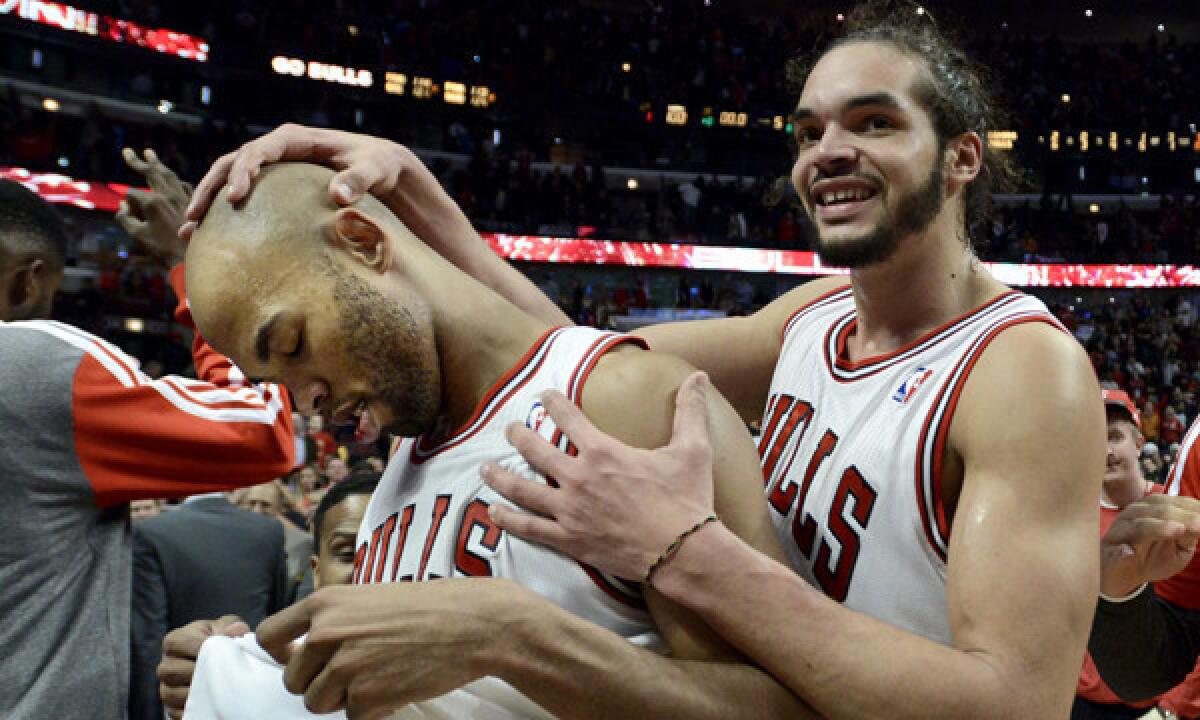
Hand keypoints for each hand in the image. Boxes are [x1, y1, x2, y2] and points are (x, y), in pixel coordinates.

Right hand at [116, 148, 191, 267]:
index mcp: (153, 202)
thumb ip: (125, 218)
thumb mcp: (137, 235)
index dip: (126, 203)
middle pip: (150, 172)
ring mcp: (182, 197)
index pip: (132, 194)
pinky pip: (183, 184)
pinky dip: (174, 179)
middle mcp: (168, 195)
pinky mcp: (194, 202)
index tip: (127, 213)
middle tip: (127, 151)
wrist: (189, 258)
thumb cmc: (162, 249)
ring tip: (149, 153)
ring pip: (168, 174)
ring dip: (157, 163)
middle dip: (137, 161)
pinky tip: (171, 178)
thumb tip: (122, 206)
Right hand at [158, 615, 249, 719]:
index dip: (200, 647)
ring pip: (172, 694)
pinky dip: (195, 709)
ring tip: (219, 688)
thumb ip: (231, 625)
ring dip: (198, 692)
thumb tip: (236, 631)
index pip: (178, 643)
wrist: (218, 660)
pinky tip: (211, 703)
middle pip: (172, 671)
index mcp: (175, 640)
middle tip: (220, 673)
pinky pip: (177, 712)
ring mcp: (167, 687)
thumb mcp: (226, 627)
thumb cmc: (220, 639)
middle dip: (199, 672)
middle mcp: (166, 664)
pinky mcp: (172, 707)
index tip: (220, 650)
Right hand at [180, 124, 470, 252]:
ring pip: (228, 178)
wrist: (382, 168)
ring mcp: (273, 168)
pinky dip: (222, 215)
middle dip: (211, 187)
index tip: (234, 197)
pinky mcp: (273, 187)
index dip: (244, 171)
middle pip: (233, 162)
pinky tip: (205, 240)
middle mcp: (278, 150)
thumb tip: (337, 194)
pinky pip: (243, 198)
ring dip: (206, 202)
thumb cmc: (379, 165)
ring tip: (188, 231)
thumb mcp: (376, 169)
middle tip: (195, 217)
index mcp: (296, 140)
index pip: (260, 150)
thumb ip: (359, 179)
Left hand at [256, 580, 516, 718]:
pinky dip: (371, 711)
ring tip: (378, 677)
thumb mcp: (370, 598)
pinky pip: (351, 718)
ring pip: (316, 703)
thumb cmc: (428, 607)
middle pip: (293, 679)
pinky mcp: (365, 698)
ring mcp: (344, 668)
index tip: (296, 659)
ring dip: (342, 699)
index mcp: (325, 604)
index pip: (269, 636)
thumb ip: (334, 621)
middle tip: (355, 672)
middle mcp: (326, 634)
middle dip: (318, 682)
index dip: (279, 654)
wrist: (471, 623)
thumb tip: (306, 650)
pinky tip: (395, 687)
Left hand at [482, 371, 715, 580]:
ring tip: (485, 468)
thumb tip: (700, 376)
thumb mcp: (693, 449)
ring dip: (500, 476)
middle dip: (519, 436)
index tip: (543, 396)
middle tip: (510, 429)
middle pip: (536, 450)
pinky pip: (531, 528)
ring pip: (523, 490)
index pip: (568, 417)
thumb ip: (690, 409)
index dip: (553, 403)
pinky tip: (493, 512)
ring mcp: (570, 511)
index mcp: (603, 452)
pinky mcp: (570, 541)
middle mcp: (579, 478)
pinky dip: (509, 520)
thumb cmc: (687, 499)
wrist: (684, 553)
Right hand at [1101, 494, 1199, 596]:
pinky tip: (1130, 553)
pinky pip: (1117, 550)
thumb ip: (1189, 536)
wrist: (1122, 574)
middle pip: (1159, 510)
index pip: (1173, 502)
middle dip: (1182, 516)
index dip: (1192, 508)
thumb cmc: (1153, 557)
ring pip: (1139, 525)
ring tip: (1177, 530)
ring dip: (1157, 528)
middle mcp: (1135, 514)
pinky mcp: (1109, 552)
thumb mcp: (1179, 548)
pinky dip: (1123, 552)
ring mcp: (1120, 532)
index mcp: (1152, 509)